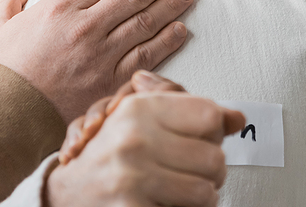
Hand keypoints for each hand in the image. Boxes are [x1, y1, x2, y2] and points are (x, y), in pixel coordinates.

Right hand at [0, 0, 192, 122]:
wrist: (3, 121)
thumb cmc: (0, 74)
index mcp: (59, 8)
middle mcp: (84, 28)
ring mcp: (101, 56)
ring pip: (146, 21)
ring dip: (170, 4)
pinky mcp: (112, 83)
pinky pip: (148, 56)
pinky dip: (168, 40)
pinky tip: (180, 29)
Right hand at [44, 76, 245, 206]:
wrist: (67, 195)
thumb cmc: (113, 152)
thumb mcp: (142, 117)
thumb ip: (189, 111)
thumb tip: (238, 119)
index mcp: (140, 109)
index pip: (209, 115)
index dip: (214, 131)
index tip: (203, 139)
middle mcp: (135, 139)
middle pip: (215, 157)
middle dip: (212, 170)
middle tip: (197, 172)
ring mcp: (132, 177)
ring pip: (207, 191)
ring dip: (203, 196)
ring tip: (187, 191)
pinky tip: (170, 203)